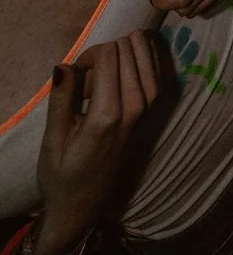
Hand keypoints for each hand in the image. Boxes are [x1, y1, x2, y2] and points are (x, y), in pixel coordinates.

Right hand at [35, 34, 163, 254]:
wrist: (83, 205)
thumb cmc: (62, 173)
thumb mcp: (52, 139)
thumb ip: (61, 99)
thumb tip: (66, 64)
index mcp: (107, 115)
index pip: (109, 55)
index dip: (90, 54)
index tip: (77, 72)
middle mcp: (134, 108)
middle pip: (128, 49)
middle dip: (106, 51)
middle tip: (89, 75)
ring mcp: (148, 109)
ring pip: (147, 54)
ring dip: (126, 51)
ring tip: (106, 69)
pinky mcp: (154, 111)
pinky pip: (158, 70)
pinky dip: (146, 56)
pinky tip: (129, 62)